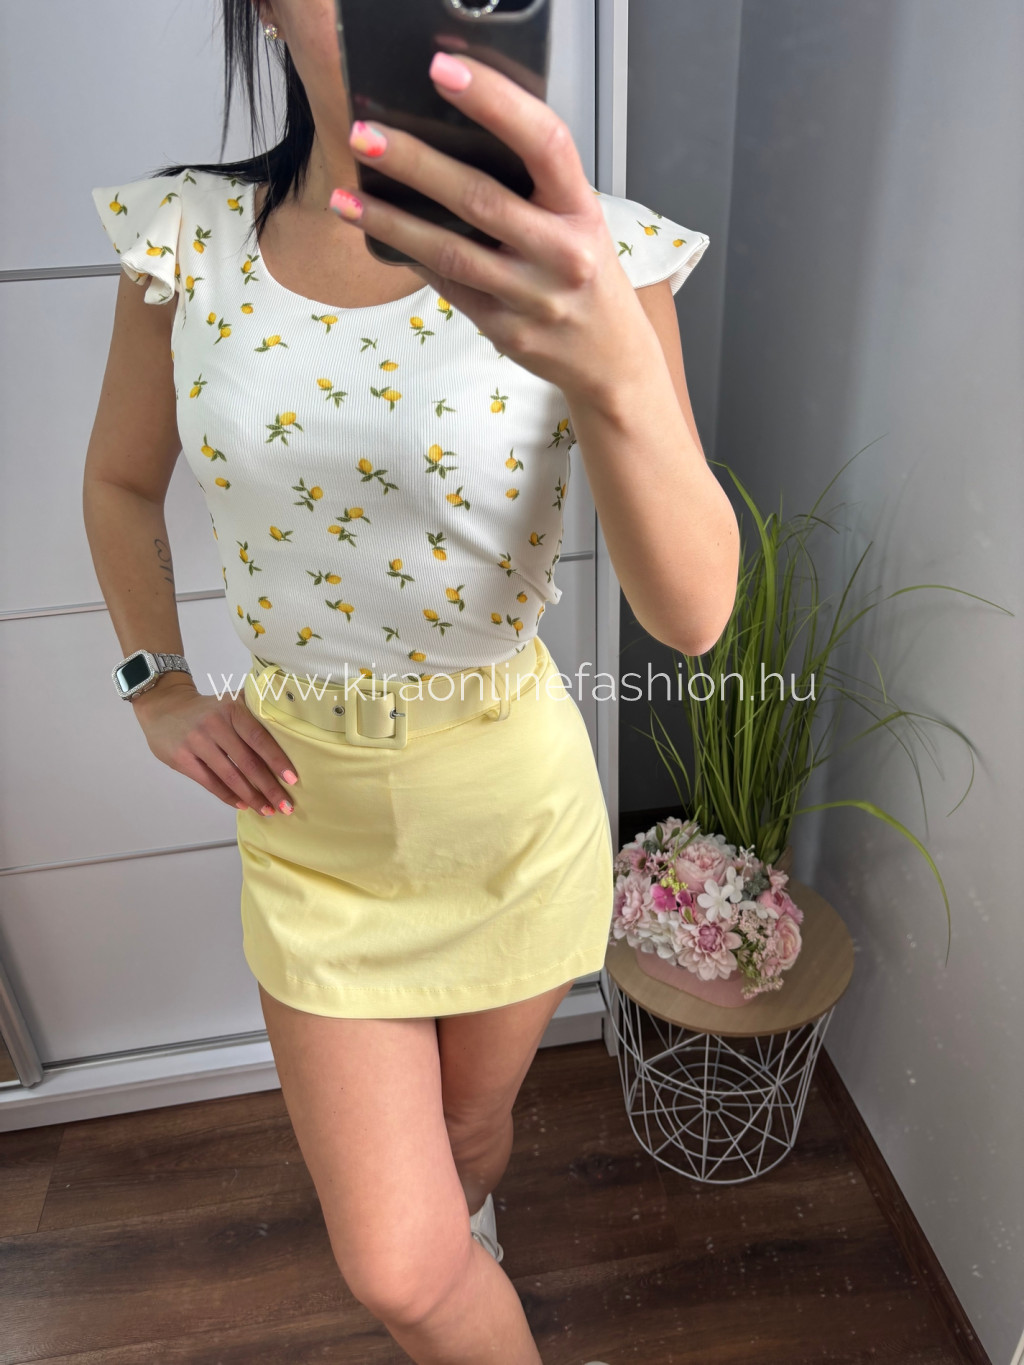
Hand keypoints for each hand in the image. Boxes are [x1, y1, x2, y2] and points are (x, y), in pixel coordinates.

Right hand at [132, 678, 297, 815]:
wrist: (164, 707)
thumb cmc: (207, 709)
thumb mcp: (229, 700)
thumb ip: (254, 710)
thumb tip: (289, 725)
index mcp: (232, 709)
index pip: (259, 739)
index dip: (277, 761)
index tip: (293, 780)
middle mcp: (214, 725)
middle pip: (247, 762)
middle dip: (269, 787)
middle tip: (286, 805)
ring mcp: (196, 742)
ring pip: (230, 776)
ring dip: (251, 797)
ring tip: (267, 810)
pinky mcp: (182, 758)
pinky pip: (210, 782)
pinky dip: (228, 796)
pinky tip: (243, 805)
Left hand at [333, 51, 648, 399]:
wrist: (611, 359)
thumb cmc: (586, 275)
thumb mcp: (578, 221)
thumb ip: (533, 186)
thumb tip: (450, 138)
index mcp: (582, 210)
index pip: (544, 143)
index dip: (495, 102)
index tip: (443, 71)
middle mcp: (562, 254)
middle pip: (479, 199)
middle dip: (415, 163)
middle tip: (365, 134)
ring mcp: (532, 298)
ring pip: (450, 252)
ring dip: (391, 221)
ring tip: (346, 197)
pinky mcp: (505, 330)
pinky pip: (448, 286)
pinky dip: (411, 257)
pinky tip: (377, 235)